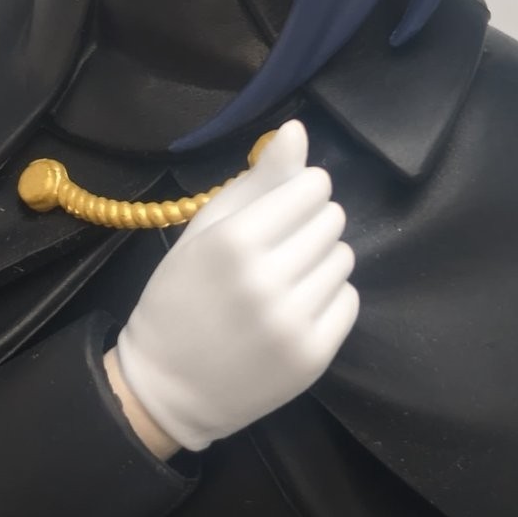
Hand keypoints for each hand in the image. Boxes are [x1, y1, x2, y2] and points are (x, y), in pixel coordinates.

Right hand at [113, 120, 356, 453]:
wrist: (168, 387)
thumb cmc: (179, 298)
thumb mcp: (204, 231)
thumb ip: (256, 181)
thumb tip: (297, 129)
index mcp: (235, 242)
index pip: (312, 187)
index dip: (300, 191)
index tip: (281, 206)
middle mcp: (268, 280)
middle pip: (332, 220)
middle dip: (311, 223)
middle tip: (280, 246)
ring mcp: (293, 322)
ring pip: (344, 259)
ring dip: (321, 260)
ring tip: (287, 277)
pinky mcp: (314, 356)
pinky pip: (349, 300)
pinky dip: (329, 298)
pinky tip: (296, 306)